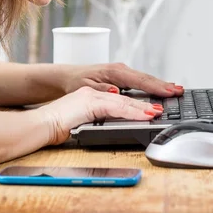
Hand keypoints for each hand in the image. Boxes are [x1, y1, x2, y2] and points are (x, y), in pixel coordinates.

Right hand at [37, 85, 163, 144]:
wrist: (41, 123)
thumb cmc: (60, 122)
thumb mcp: (86, 117)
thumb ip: (102, 114)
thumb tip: (120, 118)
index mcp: (97, 92)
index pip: (126, 90)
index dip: (145, 93)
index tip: (162, 96)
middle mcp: (97, 89)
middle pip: (129, 90)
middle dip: (151, 92)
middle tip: (170, 95)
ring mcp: (93, 94)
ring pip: (124, 98)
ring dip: (142, 105)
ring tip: (157, 111)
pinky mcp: (89, 103)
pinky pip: (115, 107)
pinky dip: (130, 111)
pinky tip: (142, 115)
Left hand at [58, 62, 183, 97]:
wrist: (66, 78)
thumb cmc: (75, 83)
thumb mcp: (84, 88)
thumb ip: (101, 90)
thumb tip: (117, 91)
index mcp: (114, 72)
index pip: (139, 81)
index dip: (156, 87)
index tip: (169, 91)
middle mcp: (120, 70)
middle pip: (146, 78)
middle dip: (164, 85)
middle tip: (180, 91)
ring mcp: (122, 72)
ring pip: (145, 79)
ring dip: (160, 85)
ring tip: (176, 89)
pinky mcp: (121, 77)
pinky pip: (140, 81)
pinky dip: (152, 85)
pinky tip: (160, 88)